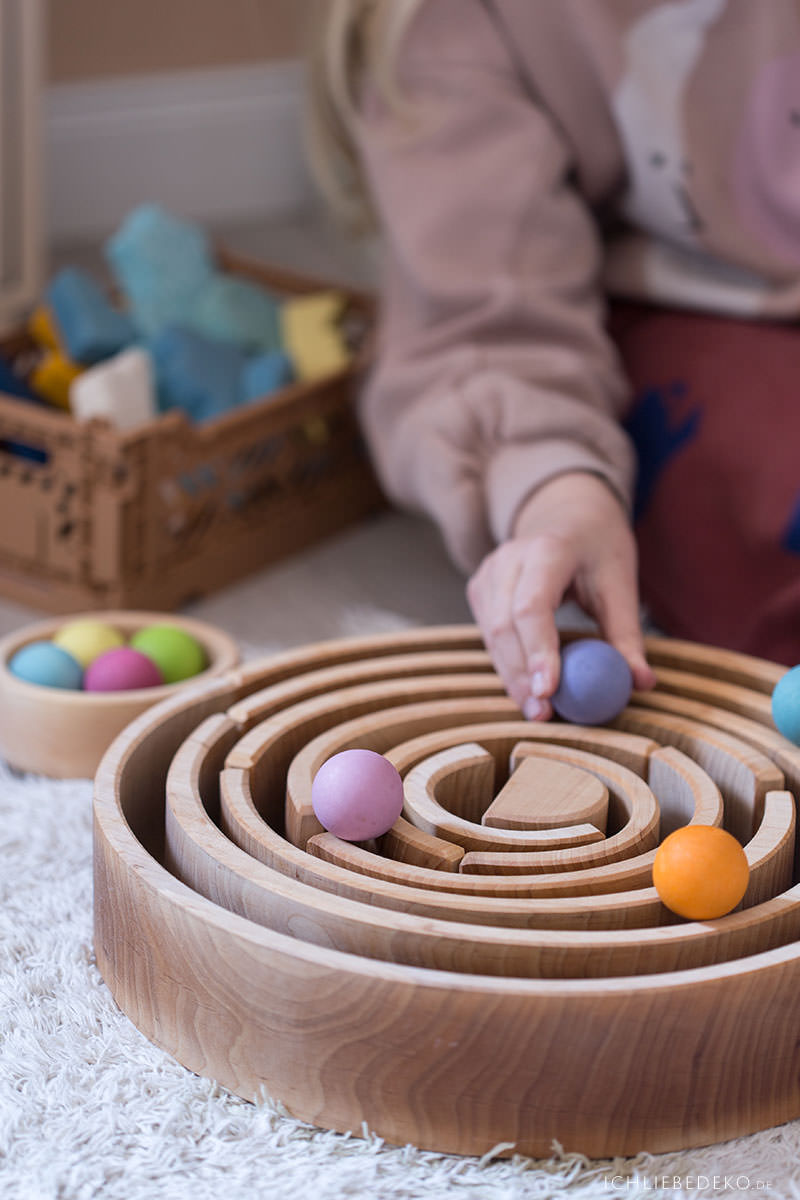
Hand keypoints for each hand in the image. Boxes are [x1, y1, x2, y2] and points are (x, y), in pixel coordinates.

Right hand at [466, 471, 655, 719]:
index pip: (532, 606)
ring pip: (491, 637)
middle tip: (544, 714)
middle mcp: (508, 559)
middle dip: (521, 676)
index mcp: (547, 550)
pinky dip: (507, 664)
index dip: (537, 651)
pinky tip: (527, 687)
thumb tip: (641, 683)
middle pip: (504, 627)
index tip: (548, 691)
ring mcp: (488, 573)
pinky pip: (489, 636)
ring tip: (539, 711)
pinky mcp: (480, 590)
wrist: (566, 515)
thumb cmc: (598, 550)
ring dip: (512, 677)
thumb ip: (628, 634)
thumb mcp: (621, 583)